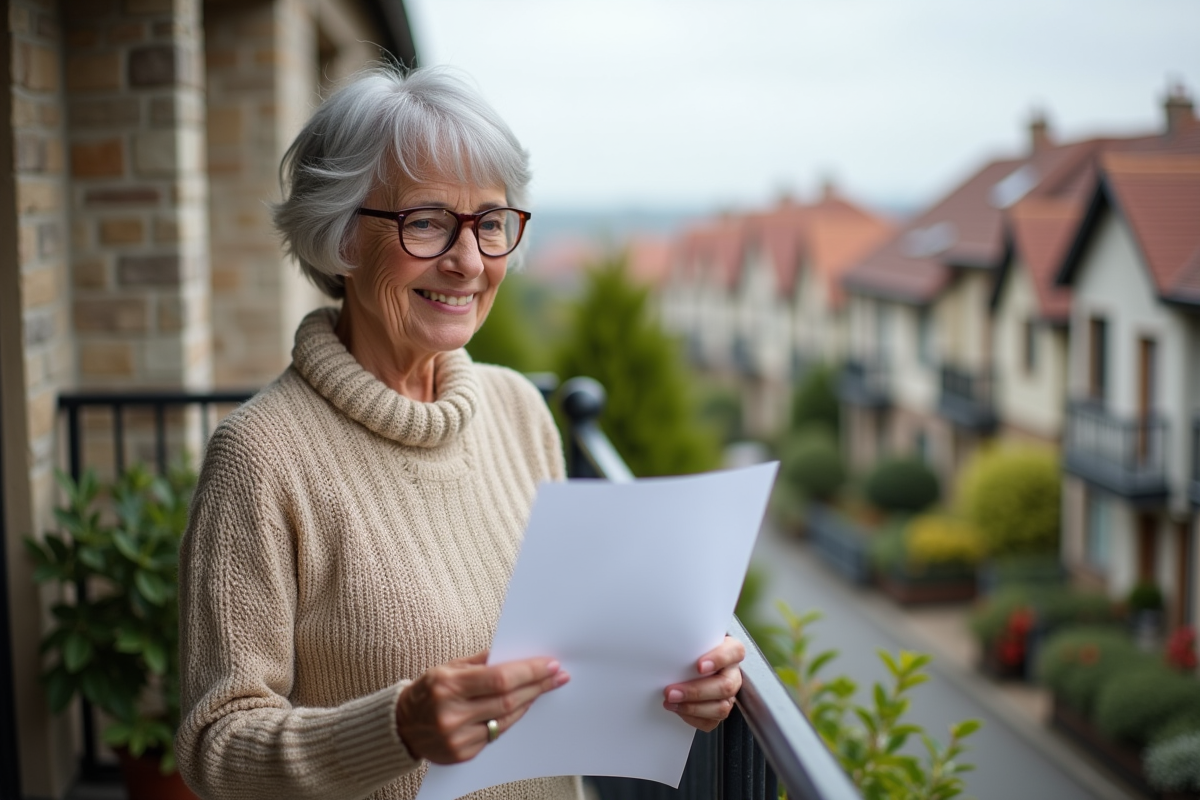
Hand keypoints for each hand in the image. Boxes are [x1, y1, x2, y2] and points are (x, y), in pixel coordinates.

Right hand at [395, 651, 568, 763]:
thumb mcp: (449, 668)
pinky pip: (496, 734)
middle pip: (508, 700)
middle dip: (537, 686)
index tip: (551, 664)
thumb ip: (482, 661)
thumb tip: (517, 653)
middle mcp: (452, 714)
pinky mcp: (462, 754)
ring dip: (529, 702)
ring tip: (544, 688)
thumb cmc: (428, 691)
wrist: (401, 726)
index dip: (529, 672)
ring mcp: (457, 738)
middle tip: (558, 676)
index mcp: (447, 685)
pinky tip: (522, 706)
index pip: (500, 679)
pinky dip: (511, 719)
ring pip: (506, 720)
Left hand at [663, 636, 744, 731]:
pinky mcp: (720, 710)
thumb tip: (664, 648)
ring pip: (721, 708)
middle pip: (725, 686)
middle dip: (696, 691)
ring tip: (670, 702)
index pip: (734, 652)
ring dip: (692, 708)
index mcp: (731, 651)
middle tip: (671, 692)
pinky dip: (692, 718)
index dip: (718, 660)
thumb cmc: (694, 649)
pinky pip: (711, 722)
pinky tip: (678, 709)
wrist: (691, 661)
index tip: (699, 666)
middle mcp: (733, 674)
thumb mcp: (694, 640)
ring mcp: (730, 695)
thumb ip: (689, 643)